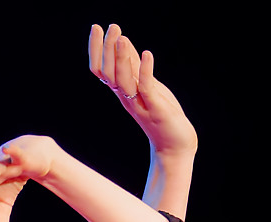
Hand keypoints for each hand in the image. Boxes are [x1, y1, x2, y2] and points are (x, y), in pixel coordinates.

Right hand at [89, 24, 196, 158]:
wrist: (175, 145)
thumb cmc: (161, 113)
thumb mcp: (146, 84)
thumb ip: (134, 65)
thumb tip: (123, 41)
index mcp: (121, 91)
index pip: (100, 69)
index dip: (96, 49)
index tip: (96, 28)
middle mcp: (126, 97)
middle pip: (108, 73)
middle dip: (107, 49)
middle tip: (112, 27)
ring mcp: (140, 104)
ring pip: (123, 81)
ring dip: (121, 59)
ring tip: (122, 38)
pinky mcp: (155, 109)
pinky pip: (146, 88)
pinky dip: (145, 70)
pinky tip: (147, 55)